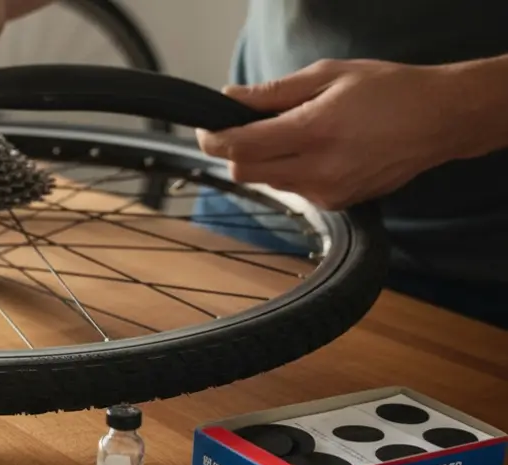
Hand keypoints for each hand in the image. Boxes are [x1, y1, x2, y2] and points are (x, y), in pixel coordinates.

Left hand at [196, 59, 470, 209]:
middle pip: (246, 172)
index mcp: (314, 132)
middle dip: (236, 151)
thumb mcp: (329, 76)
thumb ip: (273, 93)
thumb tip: (230, 98)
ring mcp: (328, 192)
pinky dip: (291, 172)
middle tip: (244, 128)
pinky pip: (295, 190)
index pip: (242, 147)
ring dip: (266, 160)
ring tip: (294, 134)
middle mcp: (318, 169)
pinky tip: (317, 151)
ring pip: (269, 183)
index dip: (214, 140)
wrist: (441, 120)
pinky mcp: (338, 204)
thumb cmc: (389, 90)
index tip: (206, 129)